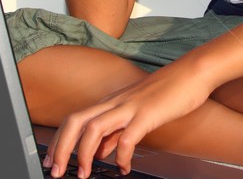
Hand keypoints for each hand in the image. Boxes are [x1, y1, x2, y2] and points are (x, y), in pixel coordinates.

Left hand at [44, 61, 212, 177]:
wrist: (190, 73)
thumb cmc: (165, 93)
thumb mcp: (134, 113)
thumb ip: (116, 133)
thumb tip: (100, 152)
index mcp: (110, 103)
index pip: (74, 119)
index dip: (59, 140)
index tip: (52, 161)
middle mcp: (114, 102)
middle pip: (76, 121)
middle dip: (61, 147)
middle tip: (56, 171)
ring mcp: (129, 106)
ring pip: (94, 126)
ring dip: (84, 152)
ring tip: (83, 173)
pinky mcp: (147, 113)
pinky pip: (128, 136)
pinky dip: (122, 155)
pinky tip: (124, 167)